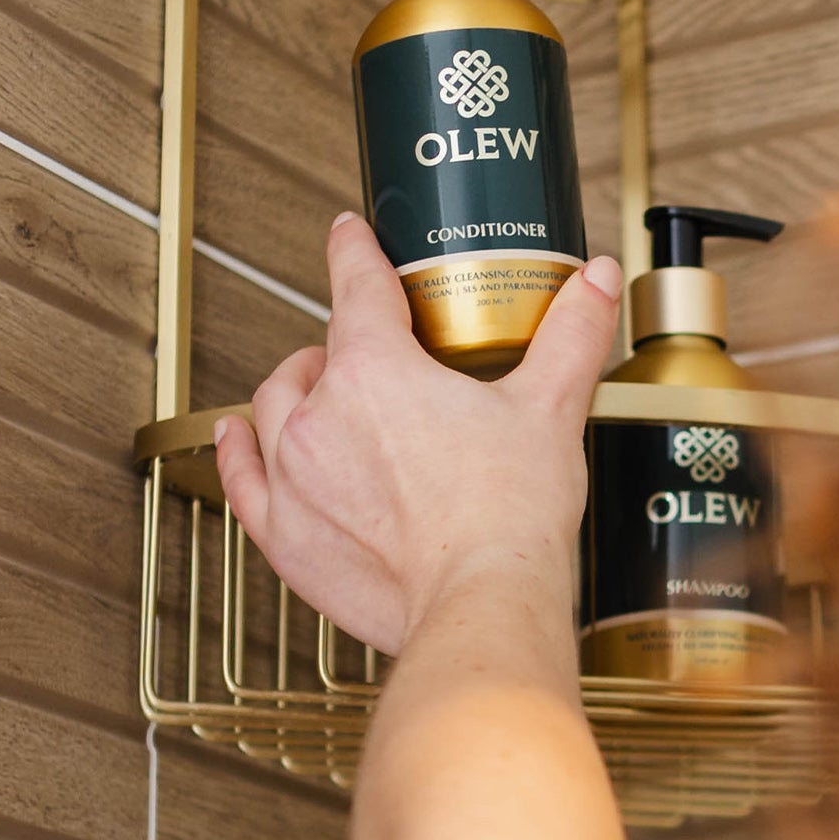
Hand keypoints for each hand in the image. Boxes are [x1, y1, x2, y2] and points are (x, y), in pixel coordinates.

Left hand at [213, 214, 623, 652]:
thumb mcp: (550, 408)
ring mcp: (293, 476)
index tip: (350, 235)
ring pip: (272, 408)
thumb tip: (600, 280)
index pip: (355, 284)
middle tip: (376, 356)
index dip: (353, 249)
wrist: (482, 604)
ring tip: (319, 392)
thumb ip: (572, 334)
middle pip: (314, 354)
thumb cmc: (511, 515)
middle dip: (339, 345)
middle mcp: (319, 414)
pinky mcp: (284, 535)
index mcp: (376, 368)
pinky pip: (241, 478)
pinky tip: (238, 436)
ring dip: (295, 392)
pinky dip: (239, 450)